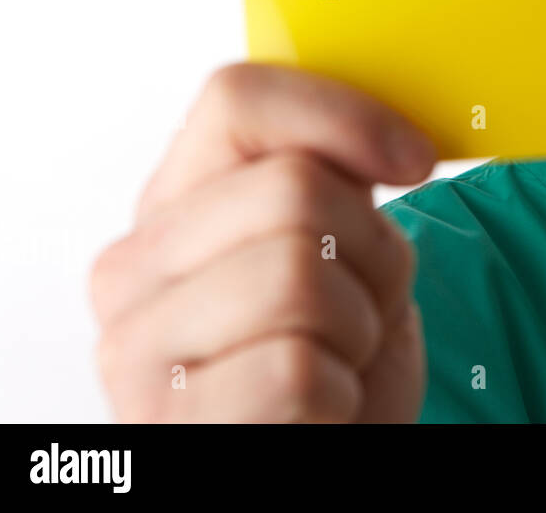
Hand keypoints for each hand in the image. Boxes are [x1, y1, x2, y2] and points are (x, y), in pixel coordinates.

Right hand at [90, 62, 436, 421]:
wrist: (330, 446)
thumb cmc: (338, 355)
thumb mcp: (341, 247)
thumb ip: (333, 176)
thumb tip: (398, 134)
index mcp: (168, 209)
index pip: (236, 99)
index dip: (344, 116)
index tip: (415, 161)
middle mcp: (130, 274)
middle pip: (294, 188)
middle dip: (372, 248)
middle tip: (365, 305)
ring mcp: (137, 356)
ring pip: (299, 275)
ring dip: (361, 323)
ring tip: (342, 358)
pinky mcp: (178, 428)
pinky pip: (298, 370)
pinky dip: (343, 393)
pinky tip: (324, 409)